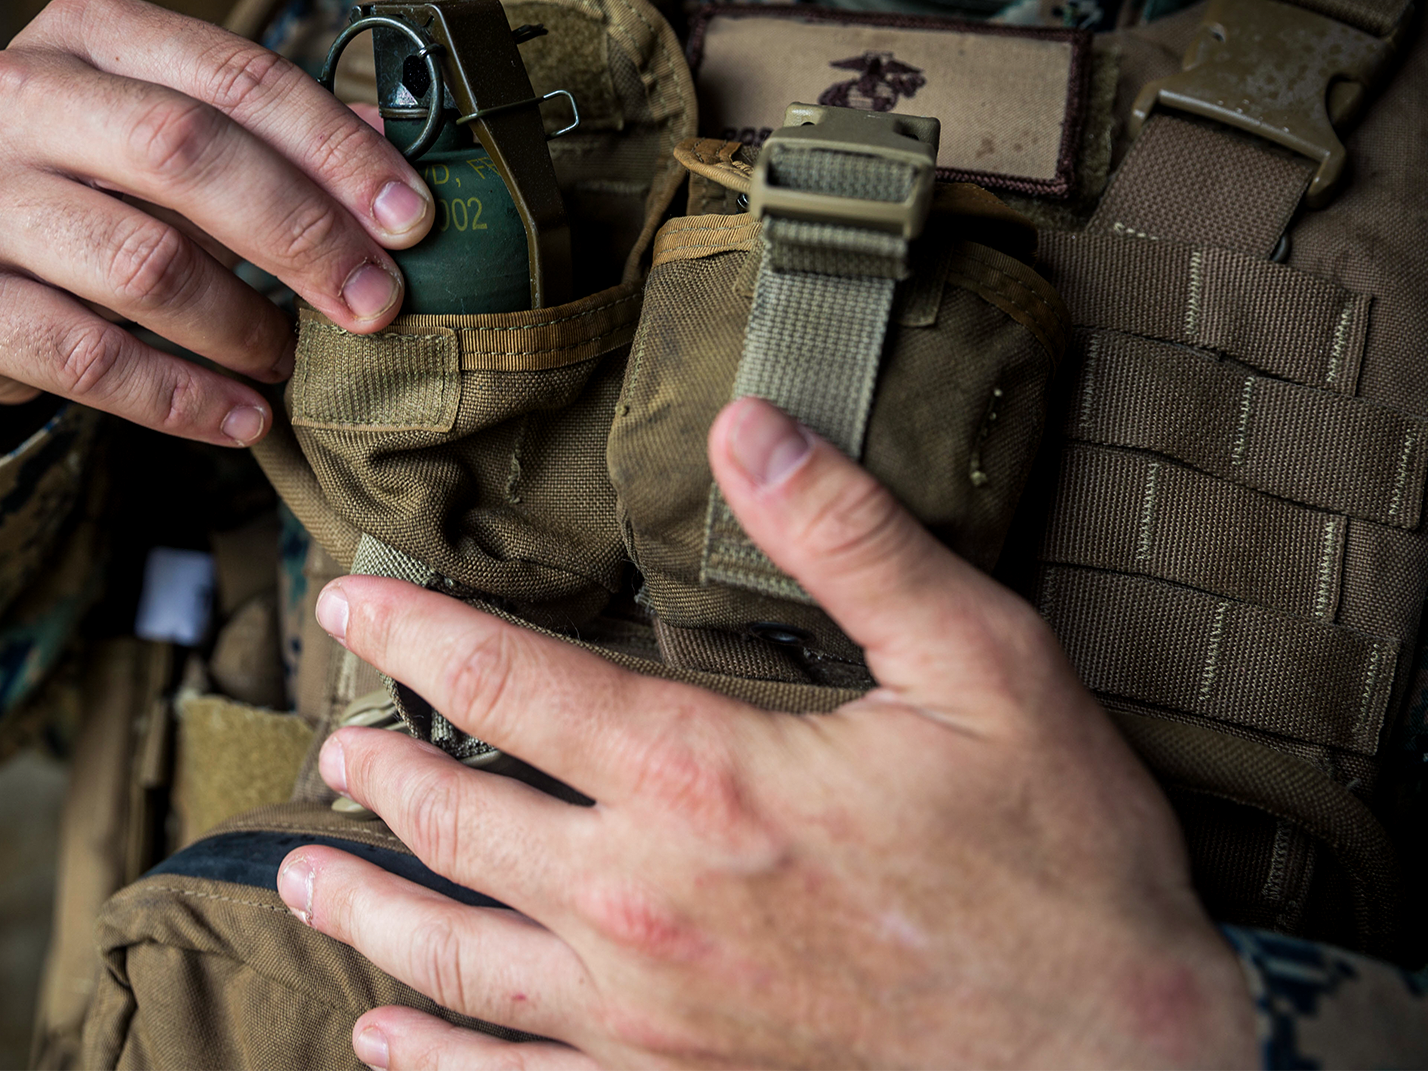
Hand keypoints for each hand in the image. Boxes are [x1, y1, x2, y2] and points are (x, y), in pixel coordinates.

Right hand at [0, 0, 433, 442]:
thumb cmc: (95, 189)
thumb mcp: (172, 141)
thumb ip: (274, 141)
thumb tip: (396, 162)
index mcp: (86, 30)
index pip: (234, 76)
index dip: (334, 150)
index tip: (411, 221)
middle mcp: (12, 92)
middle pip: (186, 153)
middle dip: (302, 234)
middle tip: (375, 303)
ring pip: (143, 263)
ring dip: (244, 325)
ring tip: (290, 360)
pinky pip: (91, 359)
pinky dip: (184, 399)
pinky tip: (243, 419)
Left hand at [279, 396, 1257, 1069]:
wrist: (1124, 1066)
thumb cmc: (1058, 864)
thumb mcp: (980, 665)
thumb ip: (848, 539)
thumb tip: (745, 422)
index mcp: (702, 777)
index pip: (506, 682)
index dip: (415, 634)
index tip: (349, 604)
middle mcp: (643, 903)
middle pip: (460, 822)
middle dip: (383, 770)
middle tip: (333, 742)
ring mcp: (648, 1021)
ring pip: (457, 959)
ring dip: (369, 912)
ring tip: (303, 876)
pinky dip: (435, 1064)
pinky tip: (384, 1042)